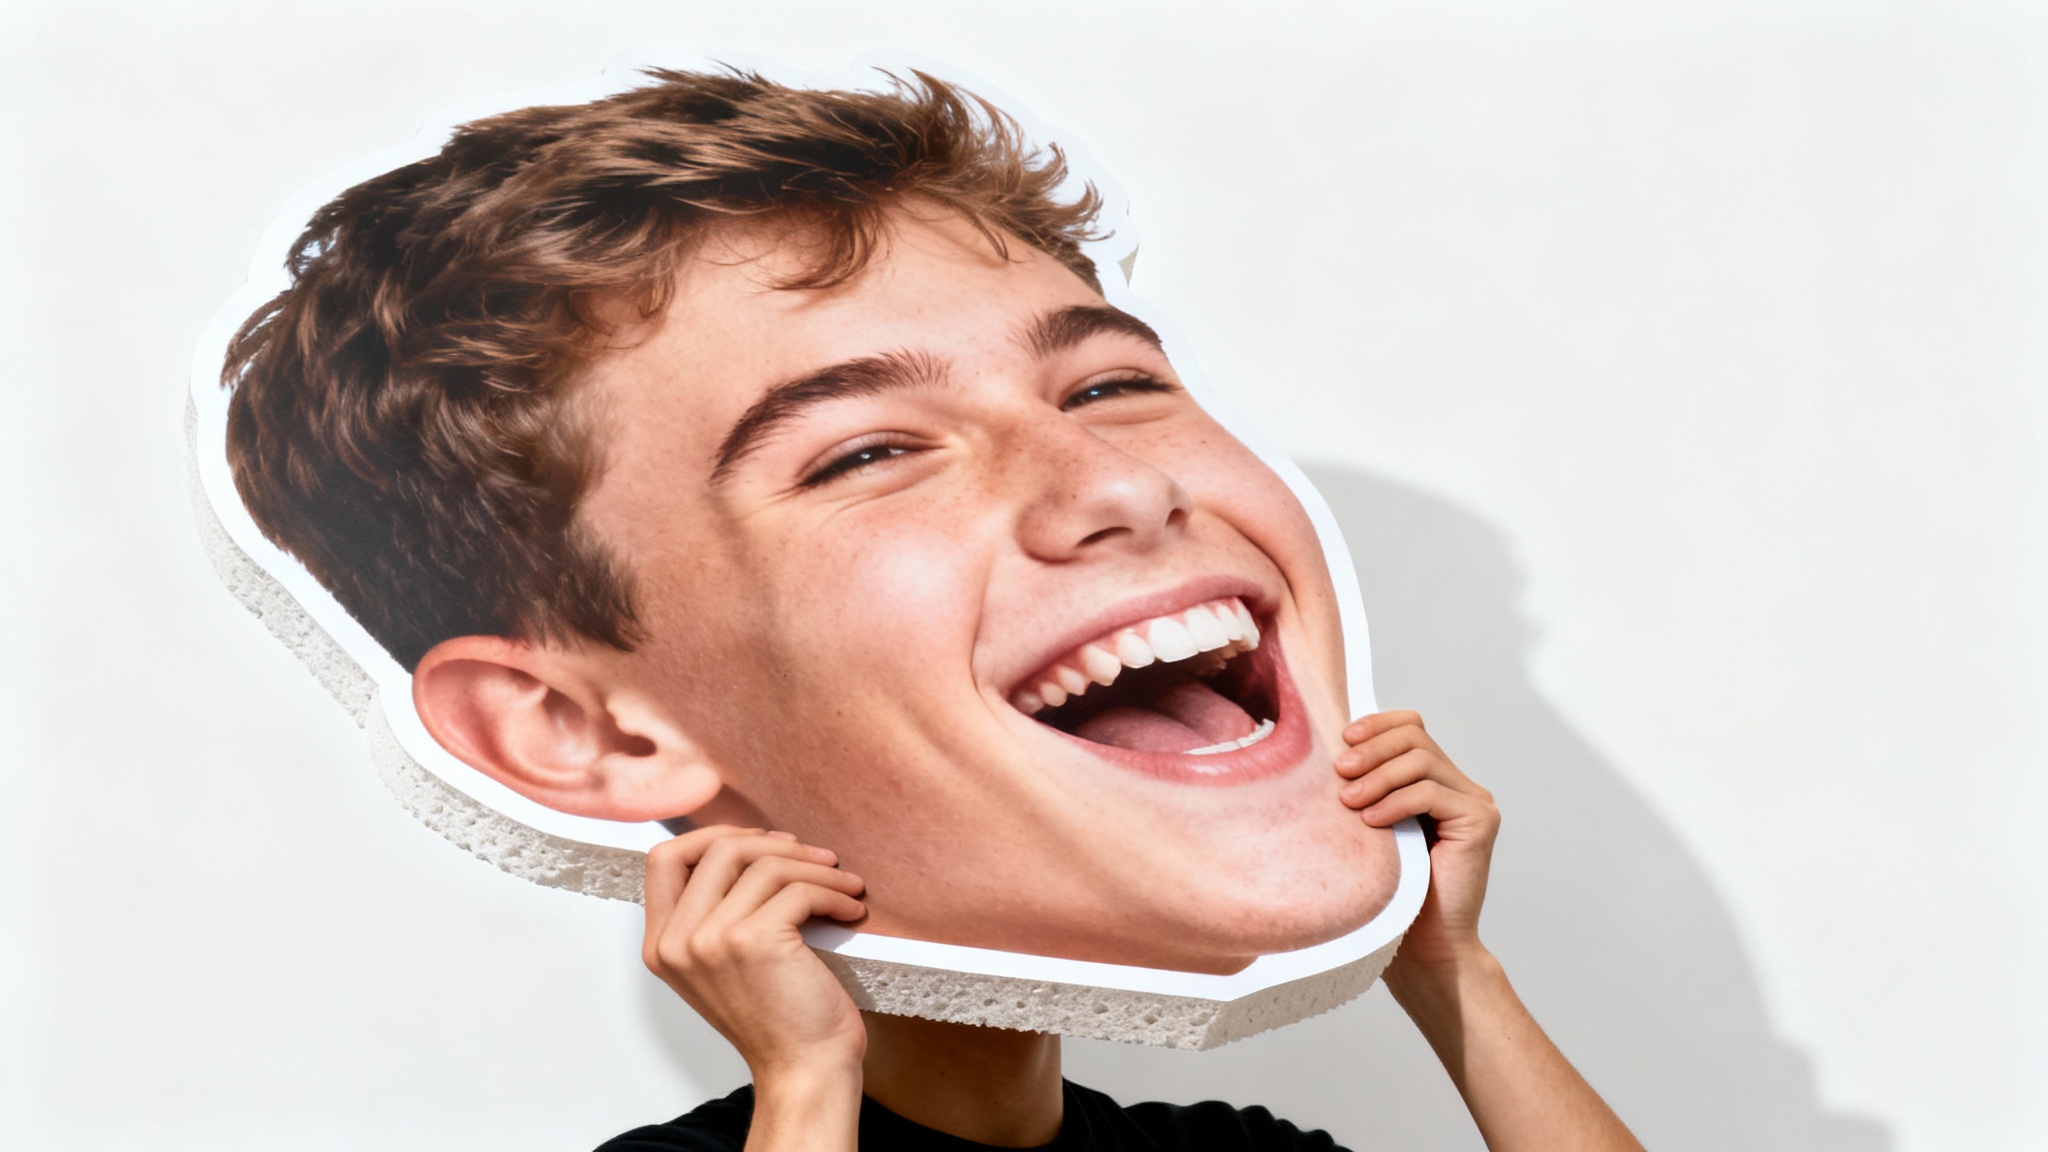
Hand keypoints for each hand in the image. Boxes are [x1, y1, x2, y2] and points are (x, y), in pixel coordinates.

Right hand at [642, 826, 869, 1082]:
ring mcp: (710, 940)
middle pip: (718, 848)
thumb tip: (747, 843)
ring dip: (817, 867)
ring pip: (765, 863)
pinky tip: (851, 910)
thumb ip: (716, 911)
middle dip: (777, 844)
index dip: (714, 836)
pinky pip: (800, 889)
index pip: (663, 859)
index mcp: (661, 944)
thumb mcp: (724, 962)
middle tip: (817, 859)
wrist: (804, 1069)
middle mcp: (677, 941)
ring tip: (845, 884)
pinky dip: (835, 893)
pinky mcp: (754, 941)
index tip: (763, 843)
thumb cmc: (778, 1016)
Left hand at [1335, 710, 1499, 977]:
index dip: (1376, 725)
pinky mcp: (1480, 823)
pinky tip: (1372, 822)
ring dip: (1377, 776)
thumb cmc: (1390, 893)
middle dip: (1371, 748)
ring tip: (1348, 802)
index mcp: (1438, 782)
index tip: (1341, 739)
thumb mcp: (1371, 828)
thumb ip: (1367, 790)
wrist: (1422, 947)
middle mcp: (1462, 787)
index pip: (1411, 727)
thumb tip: (1330, 752)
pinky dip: (1395, 802)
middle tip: (1339, 771)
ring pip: (1421, 760)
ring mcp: (1476, 804)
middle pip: (1415, 737)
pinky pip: (1430, 793)